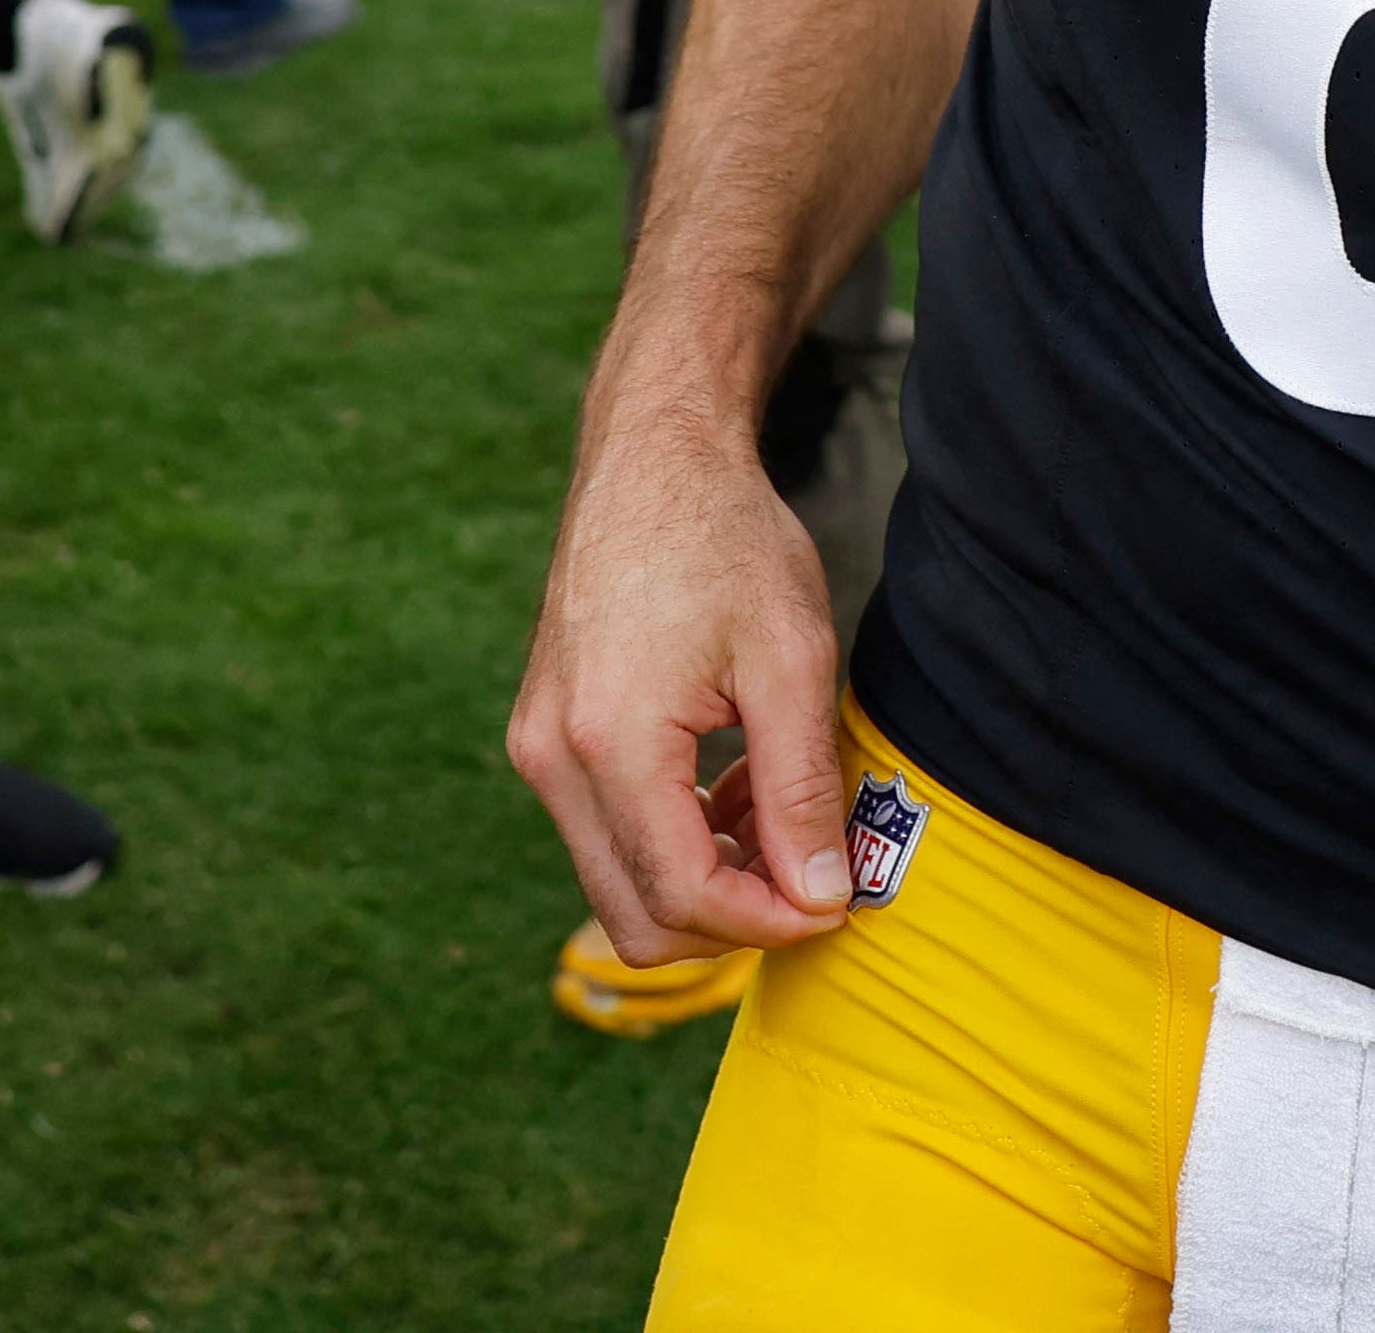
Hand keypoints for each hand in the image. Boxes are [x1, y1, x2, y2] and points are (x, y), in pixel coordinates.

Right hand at [503, 403, 857, 968]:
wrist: (654, 455)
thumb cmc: (726, 539)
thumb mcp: (791, 659)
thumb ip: (801, 789)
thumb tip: (821, 898)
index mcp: (609, 740)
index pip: (683, 894)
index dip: (769, 920)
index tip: (836, 900)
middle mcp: (552, 757)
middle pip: (636, 916)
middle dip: (732, 917)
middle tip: (812, 873)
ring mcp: (539, 747)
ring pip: (618, 883)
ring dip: (706, 880)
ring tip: (782, 819)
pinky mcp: (545, 734)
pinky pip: (605, 833)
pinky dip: (674, 841)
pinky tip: (736, 792)